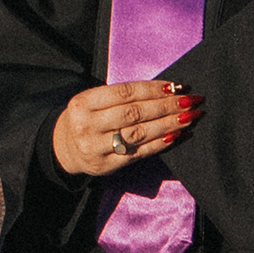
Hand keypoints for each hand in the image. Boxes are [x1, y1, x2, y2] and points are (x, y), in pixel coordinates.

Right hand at [52, 79, 197, 178]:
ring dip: (168, 124)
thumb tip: (166, 90)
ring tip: (189, 117)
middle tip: (190, 100)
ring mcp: (96, 147)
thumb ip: (122, 97)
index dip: (153, 89)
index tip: (176, 86)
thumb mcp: (93, 101)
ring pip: (139, 133)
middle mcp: (88, 125)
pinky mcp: (106, 166)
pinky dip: (160, 143)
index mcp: (84, 103)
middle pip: (135, 113)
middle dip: (166, 106)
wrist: (63, 149)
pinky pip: (139, 153)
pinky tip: (176, 135)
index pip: (125, 92)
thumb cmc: (87, 119)